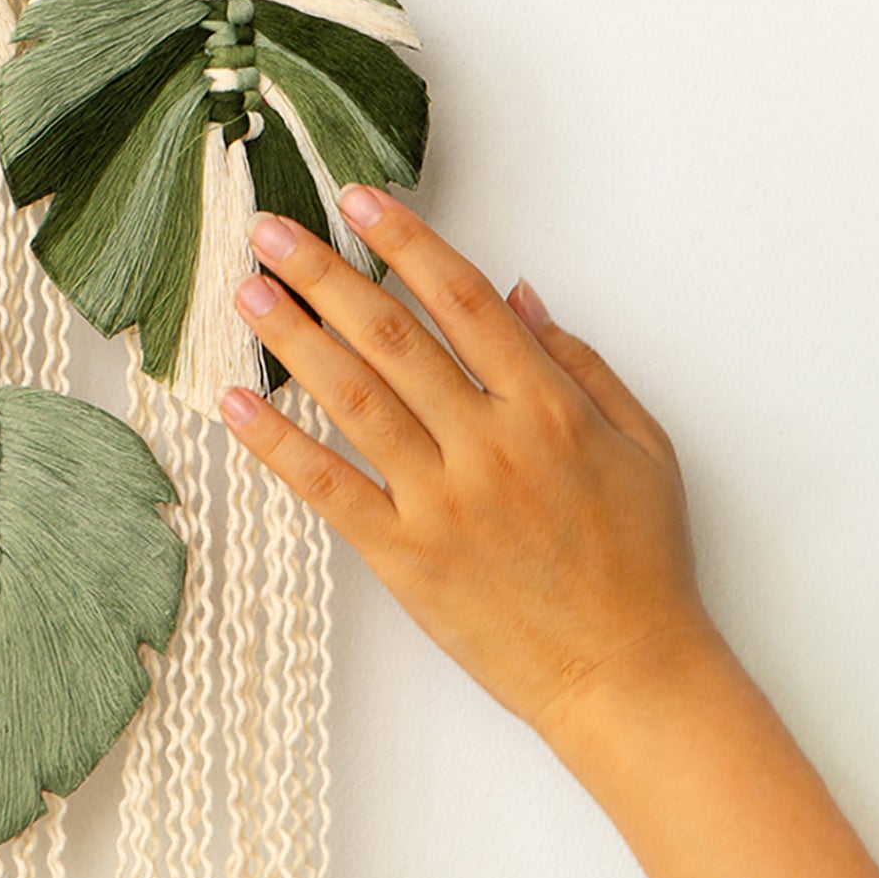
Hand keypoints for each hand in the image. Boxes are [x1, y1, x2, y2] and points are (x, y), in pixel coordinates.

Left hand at [220, 185, 707, 741]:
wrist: (629, 676)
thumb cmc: (641, 563)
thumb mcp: (643, 447)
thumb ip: (579, 363)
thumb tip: (517, 294)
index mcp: (548, 407)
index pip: (462, 300)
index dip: (404, 243)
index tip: (356, 201)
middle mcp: (489, 443)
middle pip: (391, 335)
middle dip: (325, 273)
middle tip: (270, 230)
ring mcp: (442, 501)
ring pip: (353, 399)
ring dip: (293, 339)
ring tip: (248, 294)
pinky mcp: (405, 557)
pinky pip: (329, 487)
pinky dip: (276, 443)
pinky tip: (235, 403)